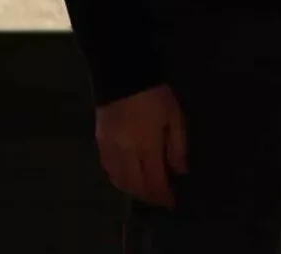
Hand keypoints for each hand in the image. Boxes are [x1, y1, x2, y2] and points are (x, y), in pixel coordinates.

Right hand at [95, 84, 187, 207]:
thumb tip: (181, 171)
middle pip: (134, 185)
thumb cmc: (155, 95)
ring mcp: (109, 149)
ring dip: (133, 190)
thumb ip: (178, 146)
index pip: (153, 180)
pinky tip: (128, 178)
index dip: (162, 195)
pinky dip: (119, 179)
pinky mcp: (100, 143)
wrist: (122, 77)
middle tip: (160, 199)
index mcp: (146, 145)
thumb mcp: (174, 116)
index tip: (171, 203)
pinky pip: (109, 170)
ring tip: (146, 191)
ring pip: (119, 180)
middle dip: (148, 195)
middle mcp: (125, 153)